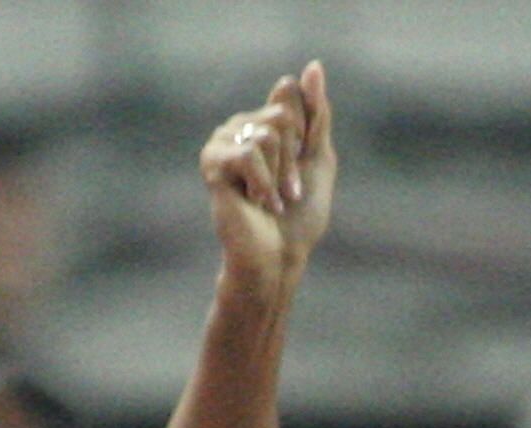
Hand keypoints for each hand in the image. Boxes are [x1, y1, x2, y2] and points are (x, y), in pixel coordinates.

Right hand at [200, 62, 336, 291]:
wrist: (279, 259)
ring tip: (272, 201)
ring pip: (267, 133)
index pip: (290, 94)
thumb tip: (313, 65)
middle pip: (281, 114)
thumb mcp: (318, 159)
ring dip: (281, 175)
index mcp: (264, 122)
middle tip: (287, 191)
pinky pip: (249, 153)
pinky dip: (264, 184)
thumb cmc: (299, 218)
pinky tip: (259, 204)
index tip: (301, 167)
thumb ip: (317, 114)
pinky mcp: (212, 162)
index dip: (305, 133)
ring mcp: (222, 142)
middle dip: (294, 159)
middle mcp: (240, 125)